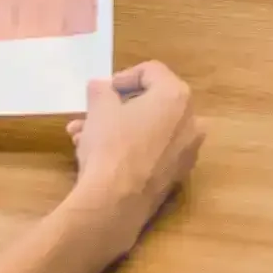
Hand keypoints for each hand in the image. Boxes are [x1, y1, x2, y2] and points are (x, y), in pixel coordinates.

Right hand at [65, 62, 202, 261]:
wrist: (117, 201)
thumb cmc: (111, 144)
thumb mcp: (99, 109)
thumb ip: (101, 90)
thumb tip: (100, 85)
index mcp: (177, 96)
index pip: (151, 71)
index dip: (123, 76)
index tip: (103, 90)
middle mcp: (191, 120)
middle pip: (151, 101)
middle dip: (116, 107)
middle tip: (91, 113)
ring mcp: (187, 149)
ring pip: (148, 128)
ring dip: (116, 128)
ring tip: (81, 135)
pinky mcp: (177, 173)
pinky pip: (154, 150)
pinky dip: (131, 147)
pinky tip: (98, 156)